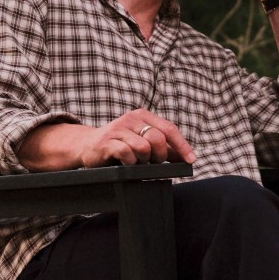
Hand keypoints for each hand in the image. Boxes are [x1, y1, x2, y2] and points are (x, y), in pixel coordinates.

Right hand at [79, 110, 196, 167]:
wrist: (87, 146)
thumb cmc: (120, 144)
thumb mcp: (142, 140)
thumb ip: (163, 147)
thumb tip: (185, 157)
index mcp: (143, 116)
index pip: (169, 128)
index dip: (182, 145)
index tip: (191, 160)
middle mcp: (131, 119)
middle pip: (158, 138)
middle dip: (160, 155)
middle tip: (153, 162)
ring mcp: (117, 129)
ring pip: (143, 147)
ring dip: (143, 160)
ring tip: (136, 162)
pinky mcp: (106, 142)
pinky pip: (127, 154)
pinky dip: (130, 163)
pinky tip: (126, 163)